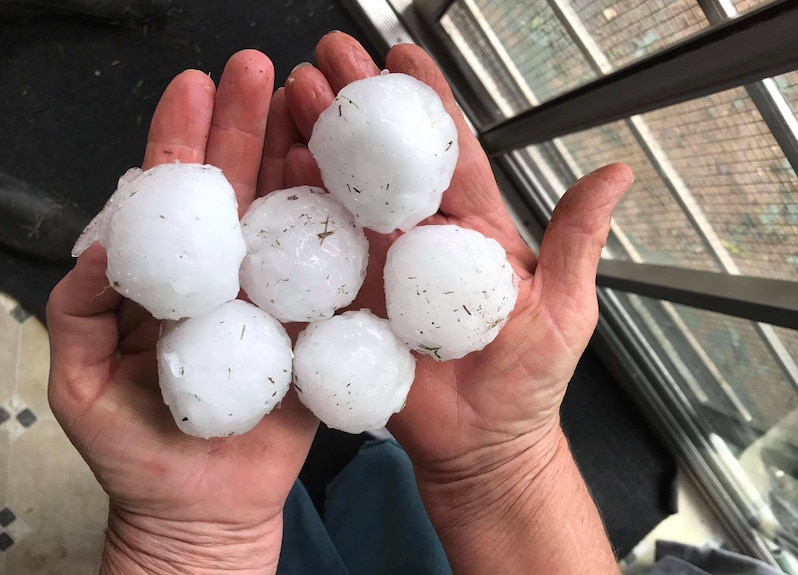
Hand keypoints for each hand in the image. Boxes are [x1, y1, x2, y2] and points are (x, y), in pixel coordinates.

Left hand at [47, 51, 317, 574]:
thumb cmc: (139, 455)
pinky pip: (330, 275)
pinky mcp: (315, 330)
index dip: (182, 143)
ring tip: (311, 105)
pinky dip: (340, 229)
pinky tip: (345, 184)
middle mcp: (227, 278)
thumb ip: (80, 312)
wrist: (205, 512)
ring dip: (298, 158)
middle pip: (238, 191)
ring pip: (288, 217)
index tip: (194, 90)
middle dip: (247, 126)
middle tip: (260, 71)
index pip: (176, 199)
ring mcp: (274, 299)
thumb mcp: (82, 384)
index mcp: (172, 282)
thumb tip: (102, 247)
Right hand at [280, 33, 630, 572]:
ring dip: (317, 143)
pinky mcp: (348, 305)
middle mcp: (419, 240)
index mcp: (472, 230)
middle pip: (384, 162)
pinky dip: (297, 211)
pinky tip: (278, 169)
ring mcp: (379, 270)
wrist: (482, 449)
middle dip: (357, 105)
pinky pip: (320, 256)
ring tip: (292, 96)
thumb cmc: (527, 382)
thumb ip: (576, 241)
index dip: (426, 104)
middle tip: (328, 58)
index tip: (402, 58)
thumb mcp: (565, 310)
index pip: (447, 154)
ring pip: (344, 196)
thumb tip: (616, 173)